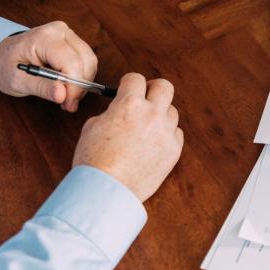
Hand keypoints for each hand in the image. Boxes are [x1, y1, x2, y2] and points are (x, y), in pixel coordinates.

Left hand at [0, 21, 97, 111]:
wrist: (3, 53)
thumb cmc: (7, 65)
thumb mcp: (17, 81)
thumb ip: (41, 88)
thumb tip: (62, 95)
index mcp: (44, 38)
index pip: (71, 63)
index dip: (74, 87)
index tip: (68, 104)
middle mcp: (60, 31)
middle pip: (86, 61)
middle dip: (80, 86)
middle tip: (68, 104)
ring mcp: (69, 34)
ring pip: (90, 61)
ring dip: (83, 83)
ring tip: (67, 97)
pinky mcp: (74, 41)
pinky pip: (87, 60)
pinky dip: (81, 77)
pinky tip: (68, 87)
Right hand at [72, 74, 183, 201]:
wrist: (105, 191)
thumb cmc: (94, 161)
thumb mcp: (93, 126)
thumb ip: (112, 111)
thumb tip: (120, 108)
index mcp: (129, 104)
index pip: (136, 78)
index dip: (129, 84)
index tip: (128, 89)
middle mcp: (151, 114)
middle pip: (165, 86)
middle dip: (153, 89)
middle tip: (146, 98)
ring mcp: (166, 133)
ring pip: (172, 111)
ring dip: (160, 115)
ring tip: (146, 128)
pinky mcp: (174, 150)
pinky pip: (176, 133)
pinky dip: (166, 135)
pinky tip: (153, 143)